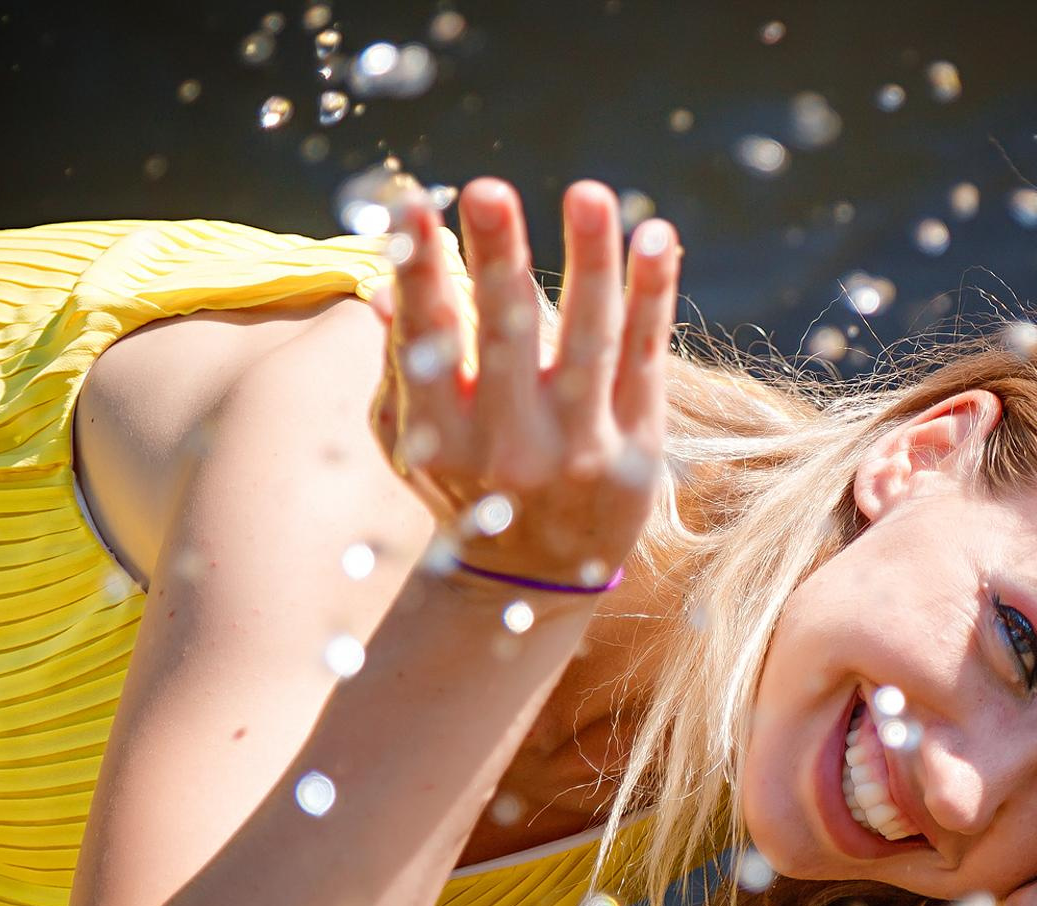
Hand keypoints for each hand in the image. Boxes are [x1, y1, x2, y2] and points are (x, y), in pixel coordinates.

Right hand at [366, 176, 679, 589]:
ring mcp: (578, 451)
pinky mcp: (635, 452)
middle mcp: (509, 448)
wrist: (533, 586)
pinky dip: (651, 296)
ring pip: (586, 341)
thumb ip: (401, 365)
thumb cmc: (463, 490)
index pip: (428, 341)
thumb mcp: (414, 440)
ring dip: (590, 262)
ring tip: (589, 193)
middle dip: (495, 260)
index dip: (420, 272)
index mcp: (443, 439)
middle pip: (503, 338)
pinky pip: (644, 359)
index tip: (412, 206)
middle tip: (486, 189)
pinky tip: (655, 236)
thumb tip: (380, 287)